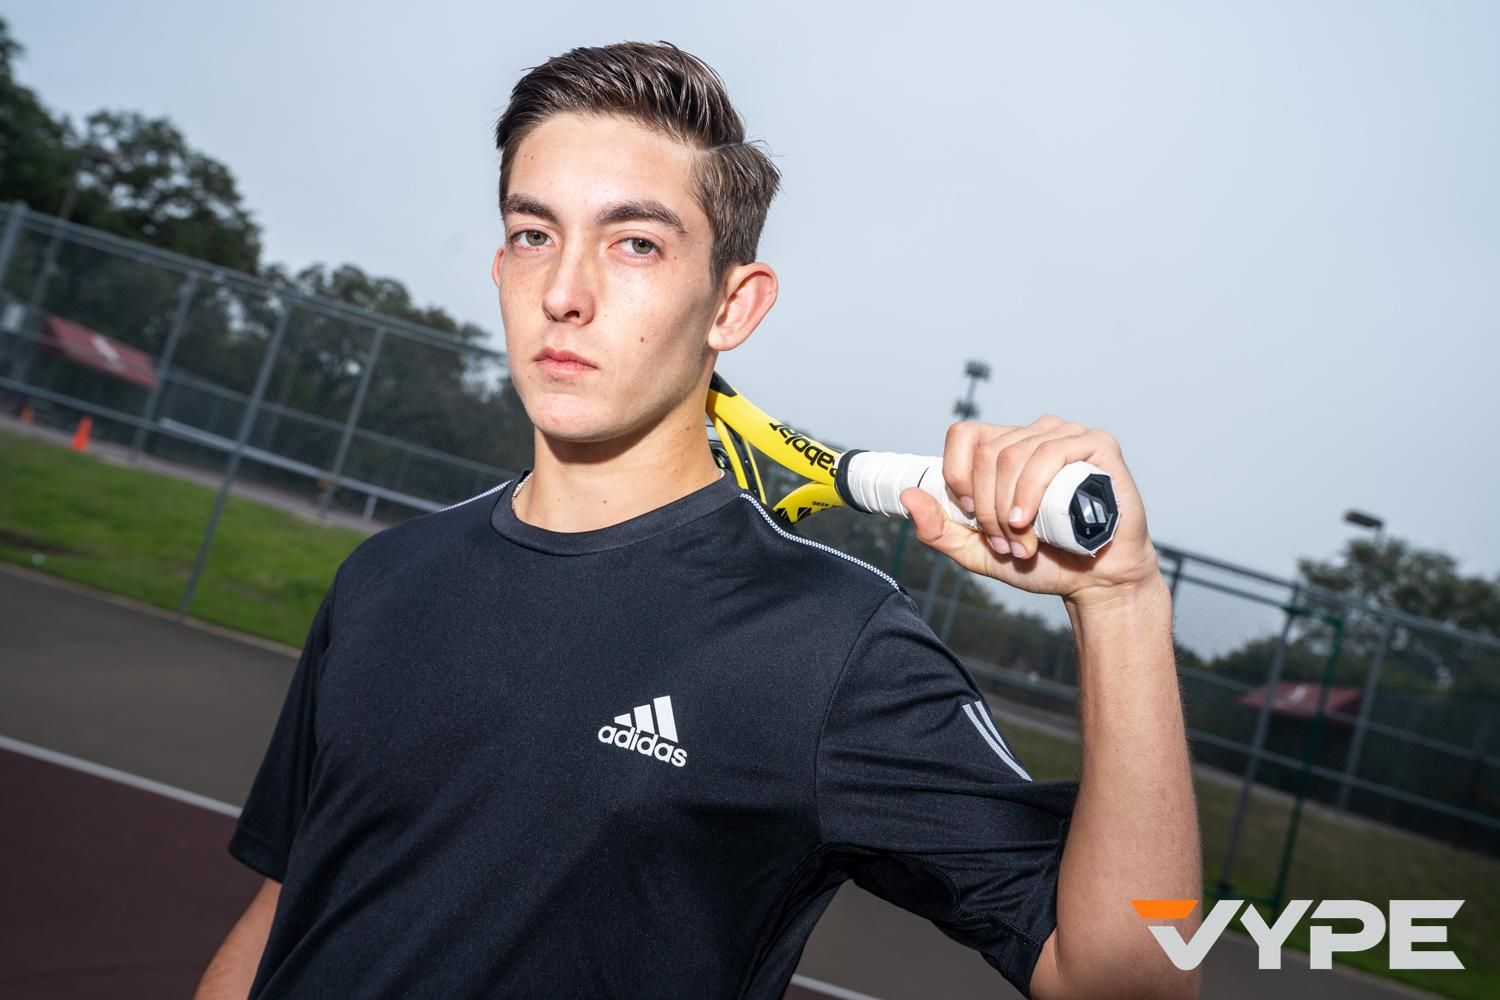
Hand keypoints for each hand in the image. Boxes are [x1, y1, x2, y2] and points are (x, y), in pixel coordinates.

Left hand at [901, 417, 1162, 606]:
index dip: (957, 477)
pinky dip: (1032, 492)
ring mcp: (1065, 435)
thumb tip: (906, 495)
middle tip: (1006, 543)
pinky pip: (1051, 453)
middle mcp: (1034, 434)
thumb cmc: (1042, 562)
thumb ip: (938, 528)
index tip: (971, 517)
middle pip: (985, 452)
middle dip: (986, 508)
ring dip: (1009, 509)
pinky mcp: (1096, 445)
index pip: (962, 435)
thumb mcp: (976, 551)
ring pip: (1013, 455)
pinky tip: (1032, 521)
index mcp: (1004, 448)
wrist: (1094, 582)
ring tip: (1025, 542)